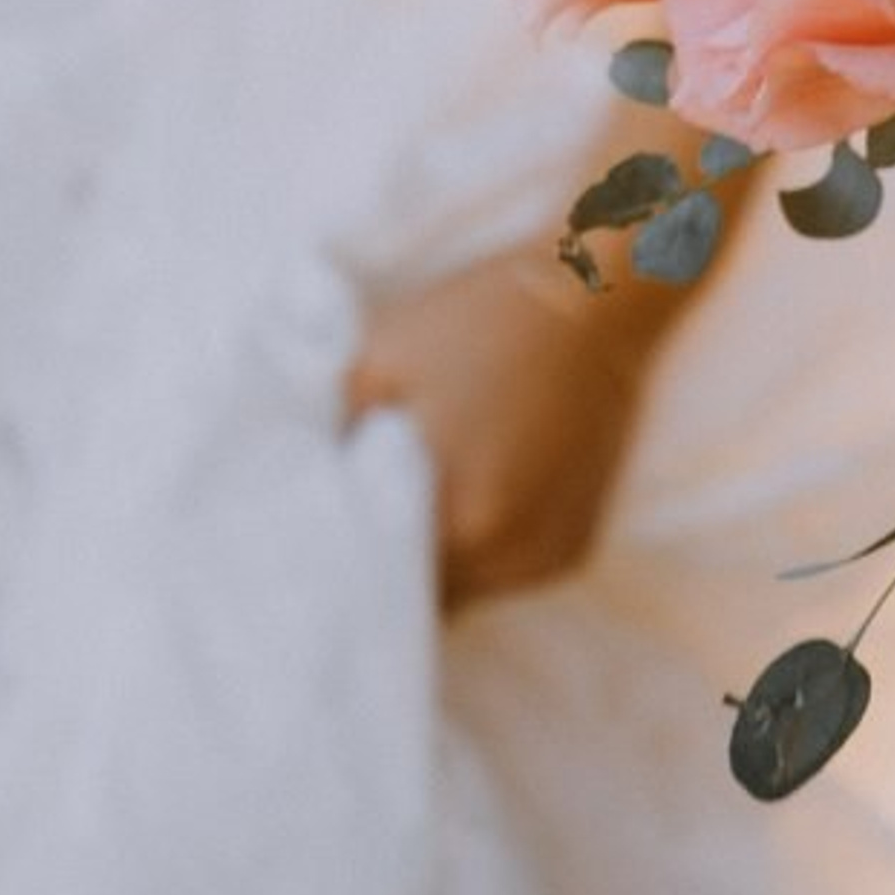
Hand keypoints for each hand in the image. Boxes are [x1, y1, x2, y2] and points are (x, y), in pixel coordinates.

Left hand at [344, 237, 674, 608]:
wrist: (591, 294)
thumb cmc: (476, 320)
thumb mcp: (377, 364)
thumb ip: (335, 443)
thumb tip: (304, 497)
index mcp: (455, 521)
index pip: (375, 588)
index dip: (348, 562)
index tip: (332, 533)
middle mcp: (506, 556)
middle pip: (423, 600)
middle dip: (395, 563)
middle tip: (376, 511)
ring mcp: (545, 555)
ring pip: (467, 591)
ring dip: (445, 559)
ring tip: (436, 493)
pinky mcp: (574, 546)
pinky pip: (508, 570)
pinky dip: (488, 544)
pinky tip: (484, 487)